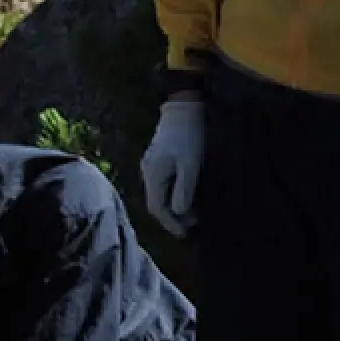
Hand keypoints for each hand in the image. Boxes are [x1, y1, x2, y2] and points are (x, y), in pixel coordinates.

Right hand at [137, 97, 205, 238]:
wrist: (183, 107)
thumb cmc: (189, 136)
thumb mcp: (191, 164)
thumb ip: (184, 190)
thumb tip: (179, 213)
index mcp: (153, 176)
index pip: (158, 208)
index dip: (171, 224)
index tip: (186, 234)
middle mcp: (148, 172)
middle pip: (156, 203)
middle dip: (172, 217)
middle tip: (191, 226)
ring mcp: (150, 164)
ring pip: (159, 193)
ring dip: (173, 206)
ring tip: (191, 213)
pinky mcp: (157, 158)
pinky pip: (162, 184)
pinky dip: (172, 194)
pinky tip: (184, 194)